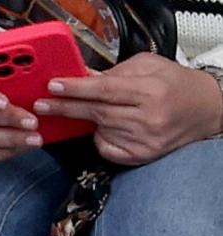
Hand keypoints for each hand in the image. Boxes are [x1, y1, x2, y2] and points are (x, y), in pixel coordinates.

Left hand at [34, 53, 222, 164]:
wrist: (205, 111)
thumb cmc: (175, 85)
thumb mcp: (148, 66)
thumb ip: (114, 72)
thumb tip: (82, 76)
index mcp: (151, 91)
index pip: (105, 91)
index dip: (76, 89)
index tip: (53, 86)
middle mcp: (148, 118)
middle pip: (97, 113)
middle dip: (66, 108)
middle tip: (41, 105)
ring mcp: (144, 141)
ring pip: (99, 130)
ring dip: (86, 121)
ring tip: (80, 112)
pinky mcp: (140, 157)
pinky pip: (106, 148)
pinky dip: (100, 137)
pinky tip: (106, 127)